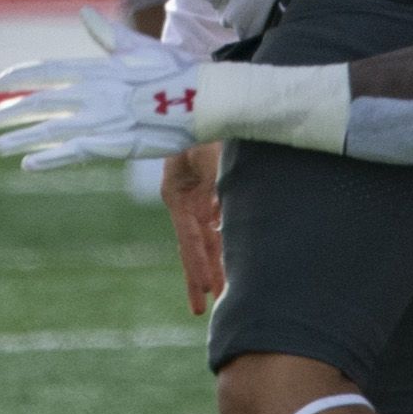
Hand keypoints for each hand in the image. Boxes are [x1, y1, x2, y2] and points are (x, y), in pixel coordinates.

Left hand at [0, 7, 205, 169]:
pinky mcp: (116, 144)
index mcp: (99, 68)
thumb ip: (108, 35)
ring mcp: (103, 120)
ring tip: (0, 146)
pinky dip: (51, 160)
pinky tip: (30, 164)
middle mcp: (94, 93)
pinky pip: (75, 154)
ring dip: (24, 138)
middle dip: (14, 111)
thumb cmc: (178, 70)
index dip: (21, 76)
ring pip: (52, 130)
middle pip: (43, 103)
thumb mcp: (141, 46)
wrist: (206, 98)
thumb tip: (84, 14)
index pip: (49, 70)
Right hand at [162, 142, 225, 315]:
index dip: (198, 264)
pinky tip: (235, 259)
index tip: (206, 289)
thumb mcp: (207, 153)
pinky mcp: (212, 190)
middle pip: (198, 245)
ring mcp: (198, 197)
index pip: (189, 238)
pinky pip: (220, 218)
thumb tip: (221, 219)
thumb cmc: (203, 127)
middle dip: (205, 275)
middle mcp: (186, 201)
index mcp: (176, 194)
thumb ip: (216, 184)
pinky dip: (228, 238)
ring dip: (218, 262)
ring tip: (224, 292)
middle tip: (208, 308)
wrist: (206, 105)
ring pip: (210, 236)